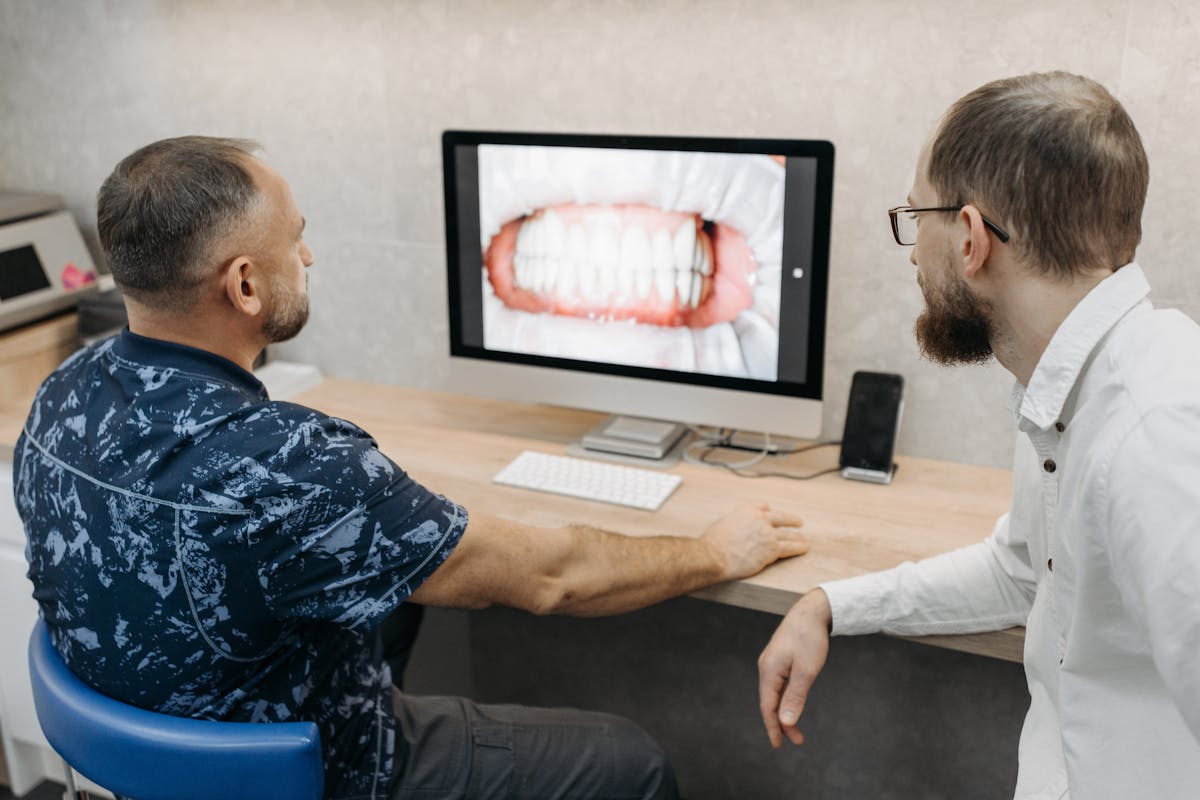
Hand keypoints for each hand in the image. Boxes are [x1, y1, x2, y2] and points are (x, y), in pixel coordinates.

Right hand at [700, 502, 806, 579]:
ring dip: (797, 537)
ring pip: (788, 534)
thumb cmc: (714, 542)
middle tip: (798, 522)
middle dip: (792, 520)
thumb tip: (739, 527)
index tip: (774, 514)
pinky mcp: (772, 549)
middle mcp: (760, 519)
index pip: (764, 505)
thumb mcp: (724, 522)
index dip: (770, 511)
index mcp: (747, 510)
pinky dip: (798, 548)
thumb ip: (737, 522)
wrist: (714, 555)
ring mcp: (768, 534)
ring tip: (803, 540)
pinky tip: (802, 548)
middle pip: (782, 517)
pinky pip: (790, 547)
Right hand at [758, 589, 830, 747]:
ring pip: (774, 694)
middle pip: (769, 702)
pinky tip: (793, 703)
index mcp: (769, 671)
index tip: (780, 745)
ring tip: (796, 728)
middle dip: (781, 723)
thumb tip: (785, 721)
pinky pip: (779, 684)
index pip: (767, 707)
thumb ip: (795, 697)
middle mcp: (766, 668)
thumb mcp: (806, 671)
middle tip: (797, 740)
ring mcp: (771, 663)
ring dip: (784, 711)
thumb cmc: (809, 639)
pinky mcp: (779, 659)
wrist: (811, 612)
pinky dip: (785, 698)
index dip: (773, 727)